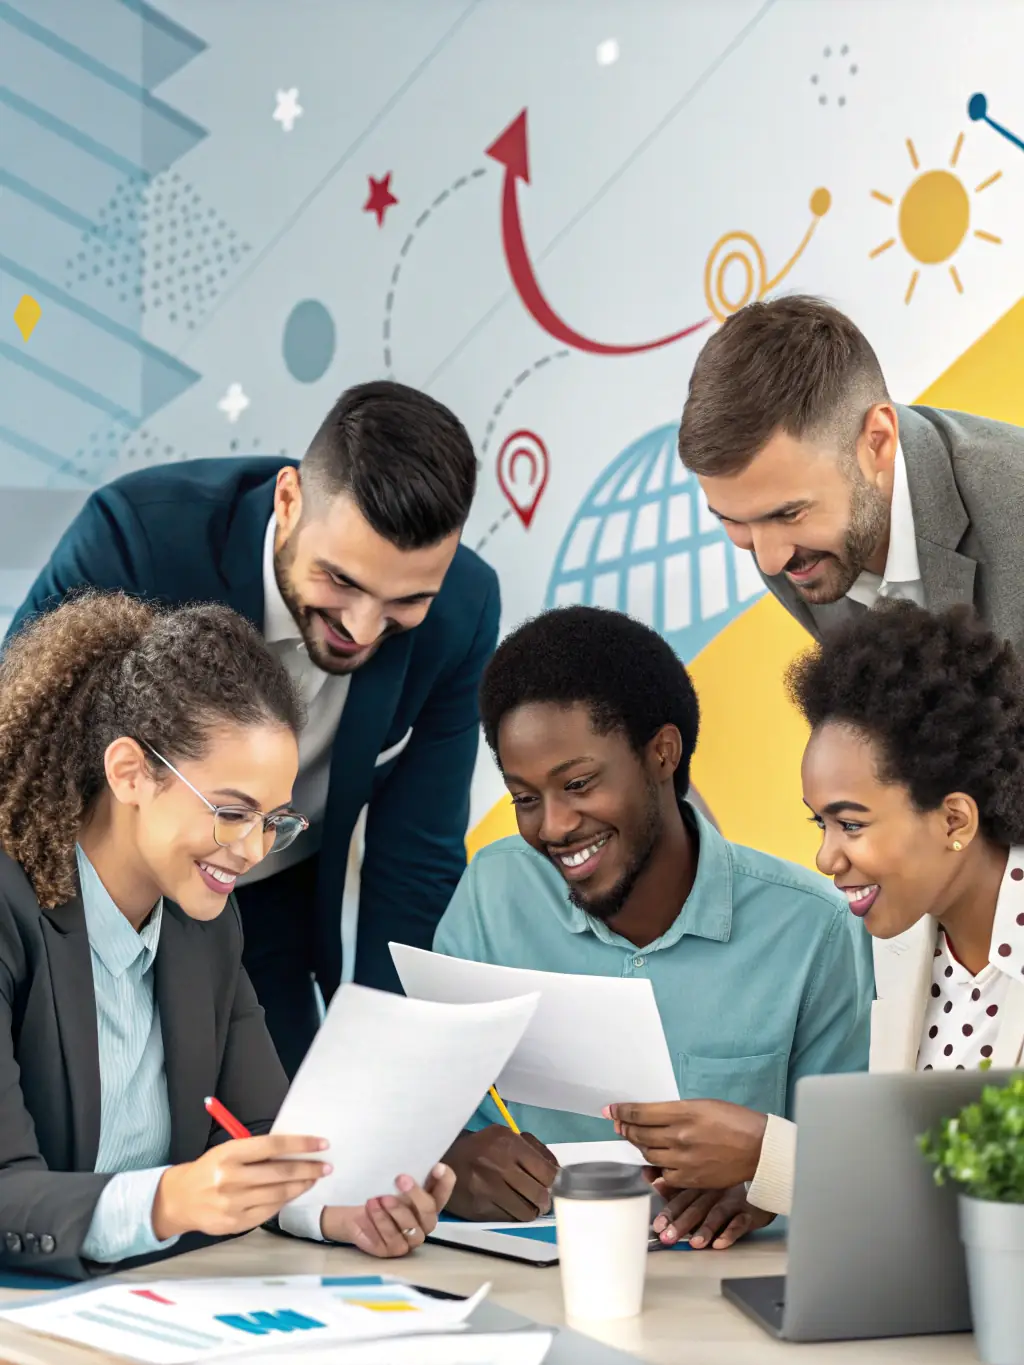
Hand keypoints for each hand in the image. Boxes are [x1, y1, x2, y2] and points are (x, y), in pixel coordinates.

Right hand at [152, 1135, 329, 1239]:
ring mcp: (233, 1204)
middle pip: (280, 1172)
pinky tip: (294, 1193)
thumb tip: (294, 1150)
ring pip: (278, 1193)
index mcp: (229, 1154)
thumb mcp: (227, 1151)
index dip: (301, 1144)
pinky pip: (269, 1211)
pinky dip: (285, 1201)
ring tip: (315, 1178)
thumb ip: (256, 1151)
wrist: (180, 1199)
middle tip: (326, 1165)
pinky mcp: (236, 1223)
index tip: (322, 1143)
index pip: (273, 1146)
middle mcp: (231, 1179)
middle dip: (308, 1168)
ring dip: (302, 1185)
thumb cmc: (210, 1169)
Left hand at [321, 1164, 455, 1256]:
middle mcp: (423, 1221)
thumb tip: (409, 1148)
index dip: (445, 1180)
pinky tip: (371, 1208)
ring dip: (396, 1211)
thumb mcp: (387, 1176)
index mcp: (428, 1199)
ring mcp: (410, 1238)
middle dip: (416, 1195)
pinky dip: (381, 1222)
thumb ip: (401, 1168)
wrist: (352, 1211)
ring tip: (379, 1197)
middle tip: (400, 1178)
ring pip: (411, 1228)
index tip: (437, 1166)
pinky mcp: (393, 1250)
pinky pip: (392, 1240)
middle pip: (429, 1211)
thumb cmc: (375, 1189)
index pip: (444, 1190)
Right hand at [443, 1127, 557, 1220]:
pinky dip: (516, 1216)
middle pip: (540, 1193)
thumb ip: (533, 1148)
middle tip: (543, 1200)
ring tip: (530, 1206)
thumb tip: (558, 1170)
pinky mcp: (480, 1208)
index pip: (546, 1171)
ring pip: (527, 1210)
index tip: (554, 1185)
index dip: (554, 1181)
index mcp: (508, 1143)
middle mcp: (499, 1164)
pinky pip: (510, 1219)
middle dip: (546, 1199)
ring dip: (533, 1210)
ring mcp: (488, 1188)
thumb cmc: (480, 1148)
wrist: (443, 1162)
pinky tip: (513, 1208)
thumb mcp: (504, 1136)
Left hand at [606, 1100, 767, 1188]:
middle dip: (625, 1128)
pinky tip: (656, 1158)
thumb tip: (651, 1115)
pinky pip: (663, 1173)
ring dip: (638, 1145)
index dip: (621, 1111)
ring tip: (636, 1139)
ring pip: (648, 1153)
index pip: (641, 1112)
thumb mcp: (703, 1105)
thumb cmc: (734, 1120)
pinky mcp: (690, 1179)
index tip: (610, 1110)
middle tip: (619, 1124)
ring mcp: (683, 1160)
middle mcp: (680, 1136)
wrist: (758, 1148)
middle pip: (640, 1133)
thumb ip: (676, 1111)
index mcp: (683, 1112)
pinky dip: (656, 1165)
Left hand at [649, 1178, 774, 1249]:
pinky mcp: (749, 1211)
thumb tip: (652, 1180)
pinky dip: (730, 1232)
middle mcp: (713, 1191)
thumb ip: (675, 1184)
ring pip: (715, 1214)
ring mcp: (731, 1200)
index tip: (657, 1226)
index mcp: (699, 1185)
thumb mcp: (699, 1182)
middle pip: (694, 1207)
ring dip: (704, 1229)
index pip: (680, 1198)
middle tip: (667, 1238)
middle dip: (680, 1223)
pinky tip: (720, 1243)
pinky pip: (739, 1222)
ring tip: (694, 1243)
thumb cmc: (725, 1185)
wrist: (762, 1177)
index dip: (668, 1212)